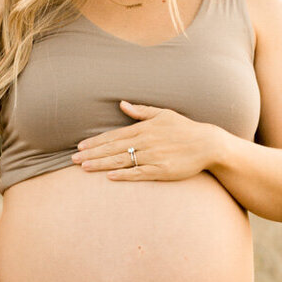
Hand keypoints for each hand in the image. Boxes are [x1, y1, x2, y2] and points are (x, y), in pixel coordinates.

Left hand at [72, 102, 216, 179]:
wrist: (207, 144)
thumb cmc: (184, 128)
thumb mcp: (163, 114)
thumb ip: (141, 111)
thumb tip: (121, 104)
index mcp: (144, 128)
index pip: (114, 136)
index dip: (95, 142)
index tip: (80, 147)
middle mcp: (146, 142)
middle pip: (113, 149)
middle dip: (92, 154)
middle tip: (73, 159)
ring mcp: (153, 157)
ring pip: (122, 161)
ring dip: (101, 164)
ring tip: (84, 167)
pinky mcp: (161, 170)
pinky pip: (139, 173)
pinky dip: (124, 175)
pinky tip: (109, 177)